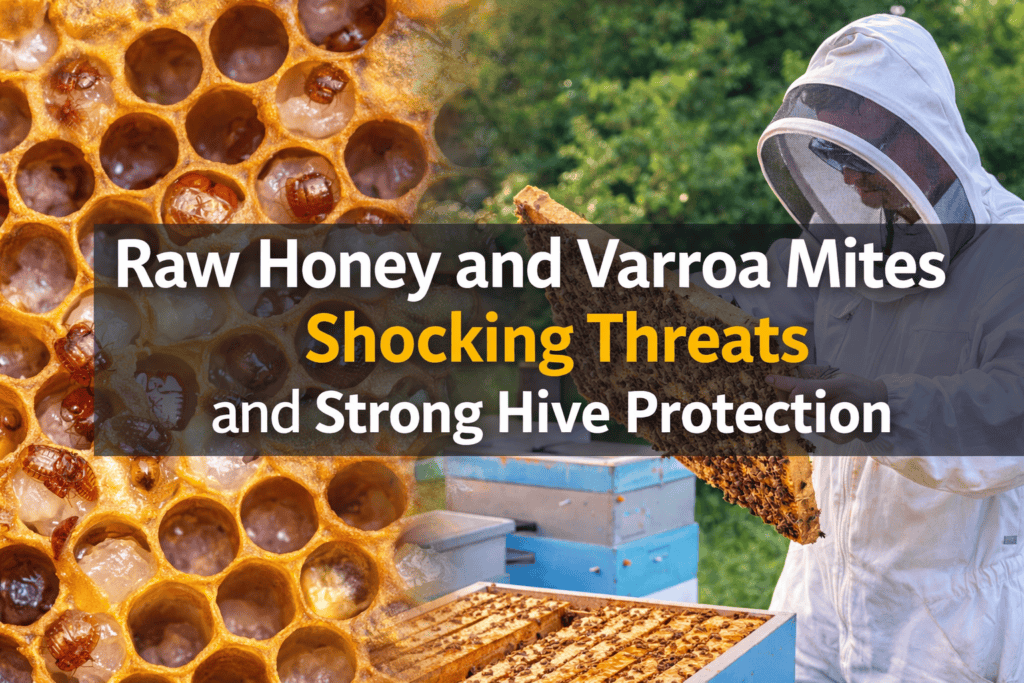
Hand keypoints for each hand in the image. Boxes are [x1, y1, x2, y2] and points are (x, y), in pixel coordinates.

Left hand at [766, 365, 888, 443]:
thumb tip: (788, 374)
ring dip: (796, 412)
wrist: (880, 410)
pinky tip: (816, 417)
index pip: (805, 387)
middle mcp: (841, 408)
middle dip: (787, 399)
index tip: (769, 379)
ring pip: (802, 419)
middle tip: (784, 396)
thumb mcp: (840, 376)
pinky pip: (811, 429)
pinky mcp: (837, 438)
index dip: (785, 383)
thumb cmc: (855, 388)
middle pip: (800, 405)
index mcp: (841, 388)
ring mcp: (839, 425)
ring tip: (800, 407)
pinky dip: (809, 421)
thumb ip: (815, 377)